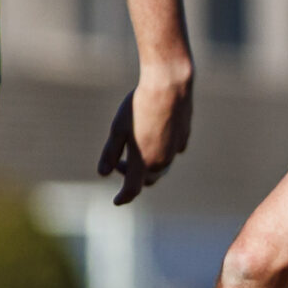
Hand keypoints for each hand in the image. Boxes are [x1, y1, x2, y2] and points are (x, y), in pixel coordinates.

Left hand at [101, 64, 193, 204]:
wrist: (170, 86)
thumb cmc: (139, 106)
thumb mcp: (117, 130)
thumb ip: (110, 154)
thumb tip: (103, 173)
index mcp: (143, 161)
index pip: (132, 189)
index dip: (123, 197)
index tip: (117, 201)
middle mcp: (162, 161)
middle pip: (147, 180)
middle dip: (134, 177)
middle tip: (121, 163)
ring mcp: (175, 151)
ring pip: (161, 168)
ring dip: (148, 166)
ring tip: (136, 149)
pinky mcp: (183, 138)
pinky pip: (172, 153)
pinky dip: (162, 153)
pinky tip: (155, 139)